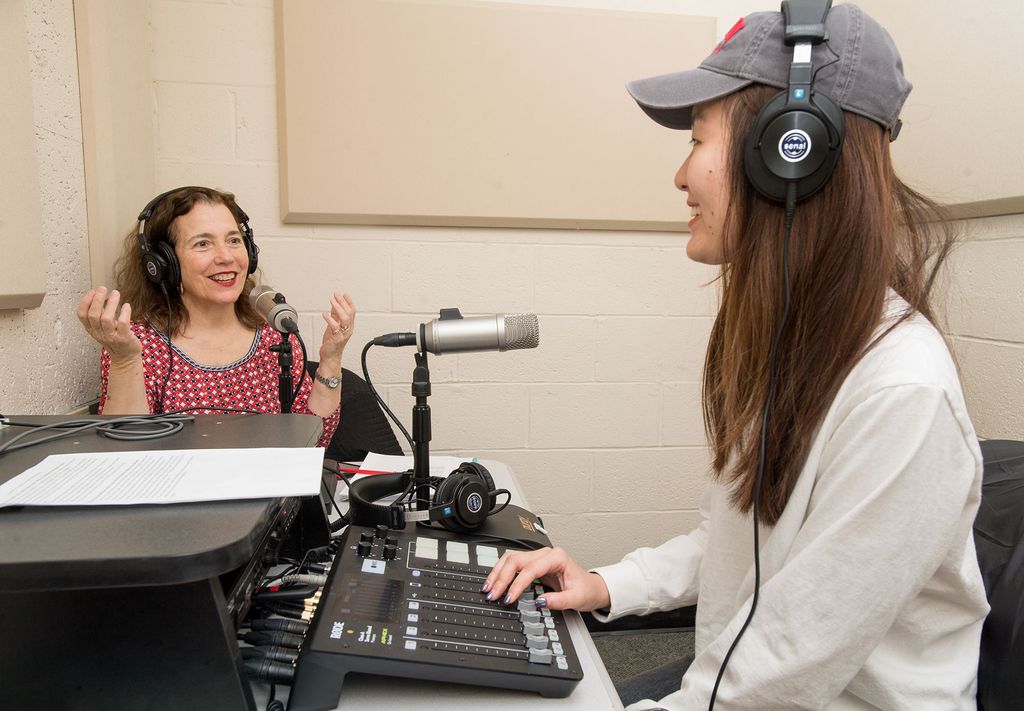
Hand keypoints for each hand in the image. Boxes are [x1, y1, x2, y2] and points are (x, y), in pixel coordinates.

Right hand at [76, 287, 142, 364]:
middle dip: (97, 299)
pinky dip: (124, 312)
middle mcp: (99, 333)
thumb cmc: (114, 339)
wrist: (125, 357)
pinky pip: (122, 323)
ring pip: (106, 318)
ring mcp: (111, 336)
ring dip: (111, 304)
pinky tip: (126, 305)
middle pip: (94, 315)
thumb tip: (99, 296)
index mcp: (91, 329)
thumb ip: (99, 314)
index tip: (92, 291)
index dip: (85, 302)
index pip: (82, 315)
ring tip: (115, 293)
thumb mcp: (102, 328)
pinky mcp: (124, 338)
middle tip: (103, 289)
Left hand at [319, 292, 355, 363]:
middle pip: (349, 313)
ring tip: (332, 301)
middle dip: (343, 302)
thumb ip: (335, 316)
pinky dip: (330, 320)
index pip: (352, 311)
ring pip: (345, 319)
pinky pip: (335, 328)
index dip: (349, 301)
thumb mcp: (333, 326)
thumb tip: (335, 305)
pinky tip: (325, 314)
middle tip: (336, 294)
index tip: (344, 293)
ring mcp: (343, 334)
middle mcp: (348, 329)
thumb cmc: (332, 343)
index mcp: (349, 326)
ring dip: (338, 308)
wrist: (330, 356)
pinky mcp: (337, 339)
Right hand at [483, 547, 610, 611]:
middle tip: (492, 594)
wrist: (592, 587)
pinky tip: (495, 582)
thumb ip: (558, 601)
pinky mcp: (533, 564)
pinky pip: (513, 564)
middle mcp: (545, 554)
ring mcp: (538, 557)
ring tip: (488, 588)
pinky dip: (502, 573)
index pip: (530, 569)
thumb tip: (539, 602)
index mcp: (556, 558)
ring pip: (511, 559)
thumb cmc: (586, 590)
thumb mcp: (576, 598)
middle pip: (516, 560)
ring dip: (498, 573)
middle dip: (502, 577)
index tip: (509, 598)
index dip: (517, 584)